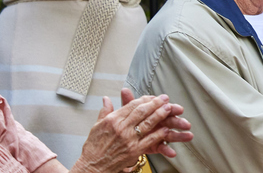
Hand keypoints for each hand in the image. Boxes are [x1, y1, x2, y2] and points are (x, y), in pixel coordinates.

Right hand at [75, 90, 192, 172]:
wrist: (93, 166)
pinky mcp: (134, 150)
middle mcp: (121, 128)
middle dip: (155, 103)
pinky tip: (167, 129)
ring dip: (160, 115)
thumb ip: (105, 111)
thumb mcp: (96, 126)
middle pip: (142, 112)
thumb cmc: (94, 148)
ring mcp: (128, 139)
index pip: (131, 105)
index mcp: (112, 120)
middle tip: (164, 98)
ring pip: (147, 123)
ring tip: (169, 109)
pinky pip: (150, 140)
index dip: (144, 99)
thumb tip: (106, 99)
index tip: (152, 96)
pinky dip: (159, 134)